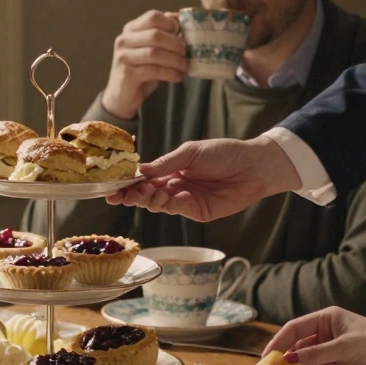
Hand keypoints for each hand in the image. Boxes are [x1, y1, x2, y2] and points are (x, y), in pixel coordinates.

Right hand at [100, 10, 188, 119]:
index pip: (153, 17)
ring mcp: (123, 57)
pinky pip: (154, 70)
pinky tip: (178, 77)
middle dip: (176, 44)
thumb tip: (181, 19)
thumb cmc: (141, 70)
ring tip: (185, 66)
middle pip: (155, 35)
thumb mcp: (152, 49)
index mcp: (131, 29)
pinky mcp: (127, 74)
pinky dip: (170, 73)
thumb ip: (164, 34)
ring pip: (155, 53)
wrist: (122, 96)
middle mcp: (124, 40)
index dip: (171, 24)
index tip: (183, 35)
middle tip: (187, 53)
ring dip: (175, 60)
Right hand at [105, 136, 300, 220]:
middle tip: (121, 195)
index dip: (128, 183)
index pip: (144, 178)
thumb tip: (140, 170)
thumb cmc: (224, 153)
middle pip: (146, 194)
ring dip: (148, 199)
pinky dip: (166, 204)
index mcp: (172, 170)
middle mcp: (175, 186)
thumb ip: (166, 163)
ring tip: (146, 192)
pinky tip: (163, 196)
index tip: (112, 186)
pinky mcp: (197, 212)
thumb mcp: (191, 152)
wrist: (253, 166)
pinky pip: (175, 210)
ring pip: (157, 204)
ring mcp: (185, 200)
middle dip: (132, 195)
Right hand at [263, 306, 365, 364]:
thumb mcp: (347, 348)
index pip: (295, 328)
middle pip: (300, 346)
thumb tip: (288, 359)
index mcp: (329, 318)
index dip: (278, 342)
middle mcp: (330, 333)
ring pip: (310, 361)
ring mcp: (336, 351)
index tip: (265, 359)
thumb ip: (316, 354)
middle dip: (289, 360)